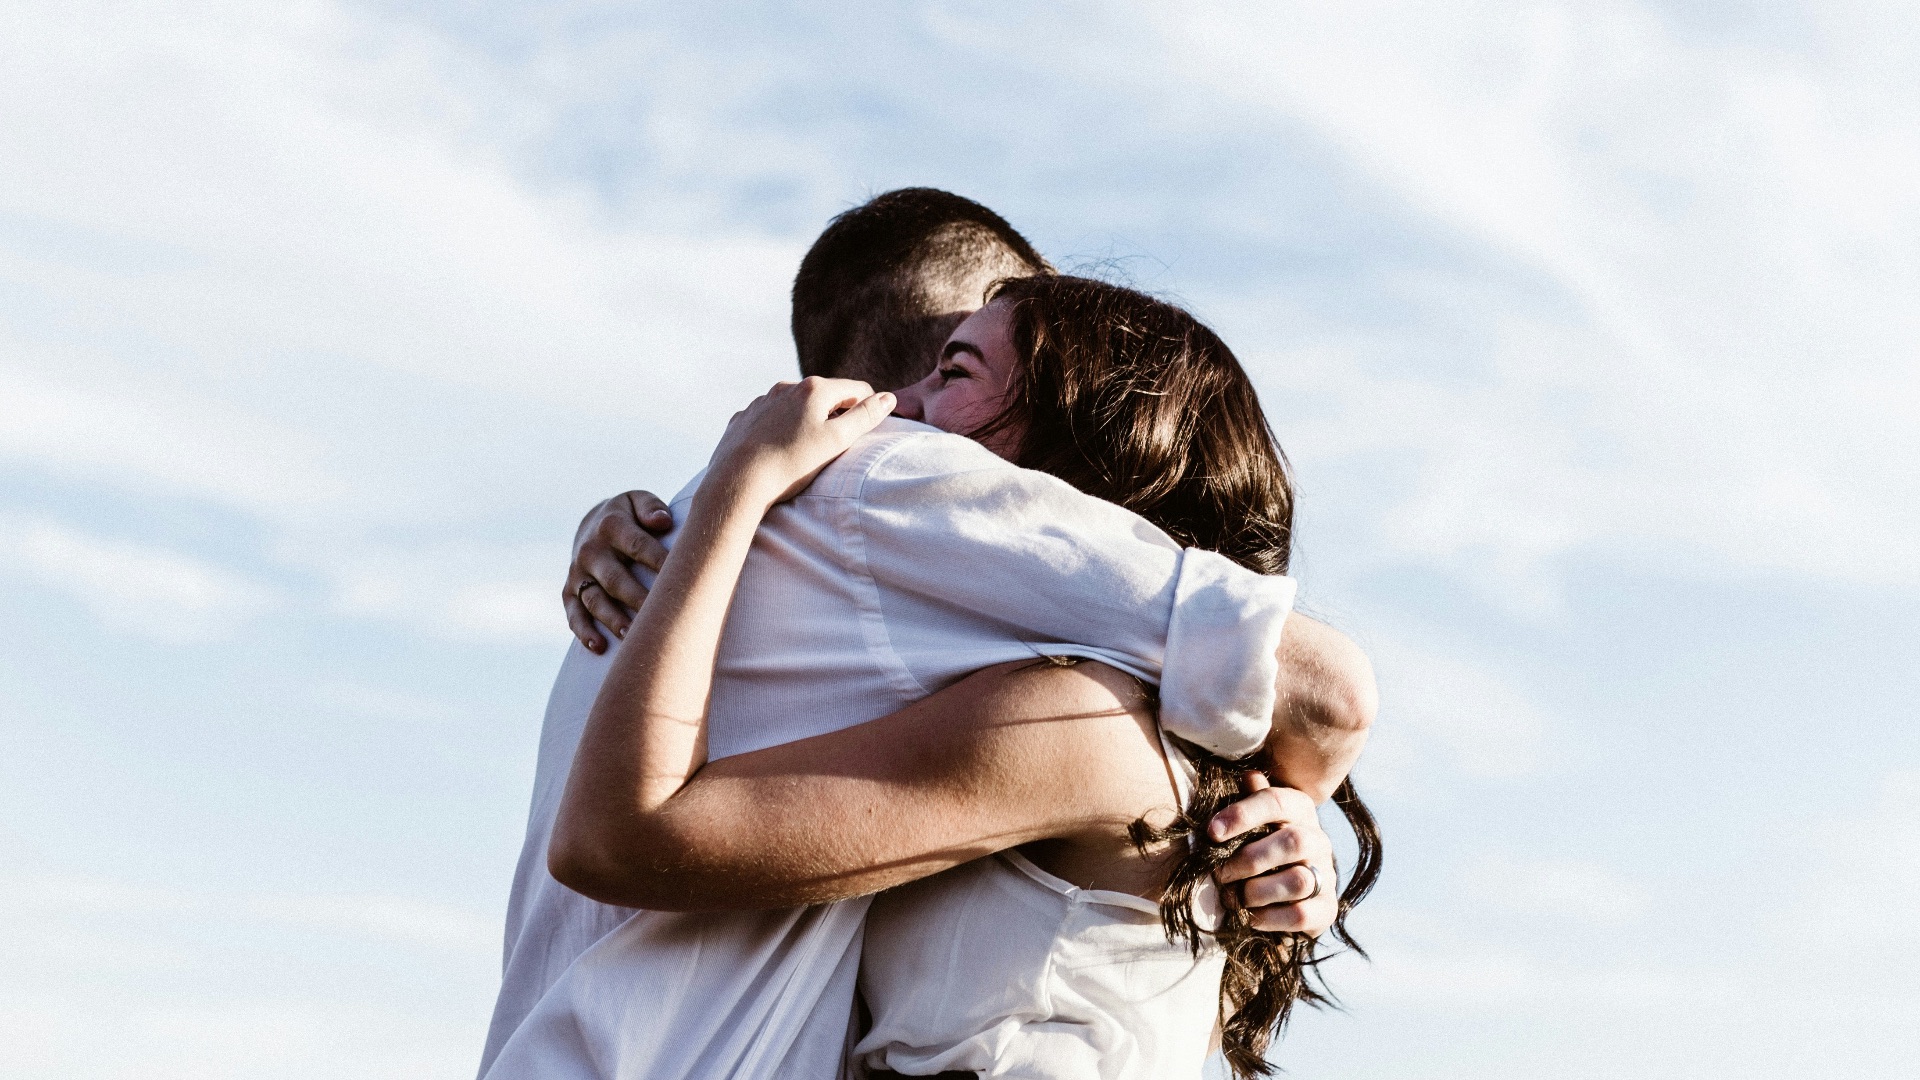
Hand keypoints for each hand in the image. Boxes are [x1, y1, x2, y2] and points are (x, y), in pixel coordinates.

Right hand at [565, 491, 673, 652]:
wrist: (591, 523)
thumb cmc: (628, 516)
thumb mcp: (637, 501)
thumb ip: (650, 508)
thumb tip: (663, 521)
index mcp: (612, 526)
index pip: (639, 546)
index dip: (660, 562)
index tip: (681, 579)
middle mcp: (591, 551)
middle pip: (616, 579)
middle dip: (637, 598)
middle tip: (660, 617)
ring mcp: (578, 573)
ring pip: (595, 600)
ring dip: (612, 619)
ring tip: (631, 636)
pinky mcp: (569, 592)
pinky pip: (574, 614)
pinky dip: (584, 632)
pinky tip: (599, 647)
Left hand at [704, 378, 894, 509]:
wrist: (737, 482)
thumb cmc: (792, 464)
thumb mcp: (837, 441)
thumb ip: (865, 417)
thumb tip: (888, 398)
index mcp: (814, 389)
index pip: (856, 389)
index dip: (868, 408)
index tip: (867, 430)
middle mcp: (786, 387)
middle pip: (825, 395)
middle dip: (835, 414)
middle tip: (836, 446)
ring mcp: (762, 401)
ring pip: (795, 406)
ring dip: (806, 421)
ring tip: (805, 451)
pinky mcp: (744, 418)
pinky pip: (770, 418)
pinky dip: (779, 429)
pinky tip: (778, 451)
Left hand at [1207, 772, 1337, 934]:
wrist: (1284, 892)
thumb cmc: (1257, 844)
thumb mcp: (1251, 820)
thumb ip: (1249, 800)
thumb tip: (1249, 776)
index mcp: (1299, 809)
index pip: (1276, 801)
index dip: (1242, 814)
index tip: (1212, 832)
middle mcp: (1318, 839)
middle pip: (1293, 841)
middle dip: (1249, 859)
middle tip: (1220, 874)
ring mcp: (1326, 875)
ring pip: (1298, 880)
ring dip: (1257, 892)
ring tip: (1234, 898)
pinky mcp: (1327, 908)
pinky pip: (1302, 915)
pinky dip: (1269, 918)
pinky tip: (1250, 917)